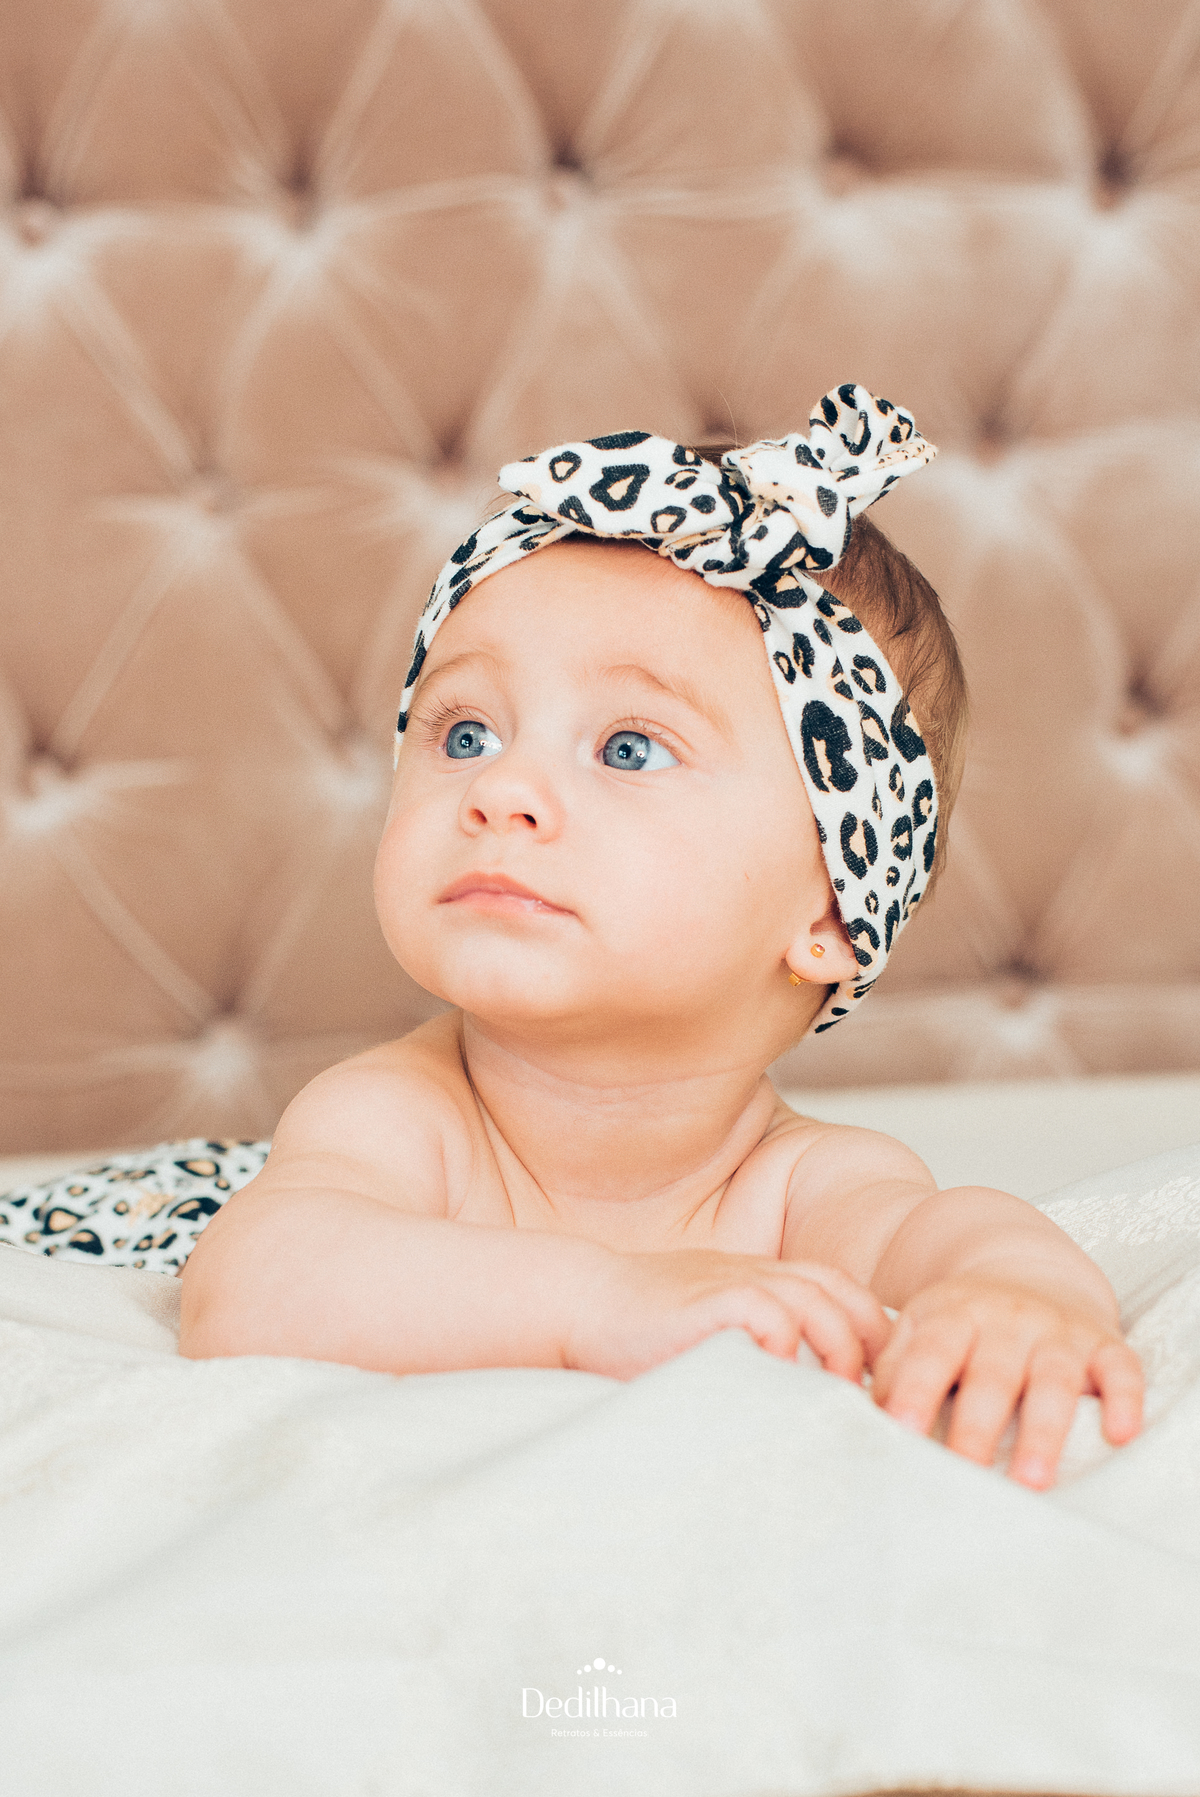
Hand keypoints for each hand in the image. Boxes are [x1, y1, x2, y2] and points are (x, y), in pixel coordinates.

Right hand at [565, 1247, 890, 1382]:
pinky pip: (770, 1316)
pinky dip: (787, 1349)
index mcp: (764, 1277)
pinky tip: (784, 1385)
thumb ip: (756, 1348)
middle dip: (868, 1347)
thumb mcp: (714, 1325)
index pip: (843, 1292)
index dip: (870, 1333)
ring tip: (837, 1400)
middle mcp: (759, 1273)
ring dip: (837, 1352)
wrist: (582, 1300)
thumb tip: (800, 1408)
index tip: (880, 1382)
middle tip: (871, 1400)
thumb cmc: (644, 1327)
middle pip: (843, 1295)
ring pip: (817, 1304)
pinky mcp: (709, 1301)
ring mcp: (734, 1282)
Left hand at [869, 1275, 1143, 1488]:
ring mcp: (1057, 1330)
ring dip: (1043, 1430)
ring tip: (1032, 1481)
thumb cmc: (964, 1321)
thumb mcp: (920, 1328)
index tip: (899, 1433)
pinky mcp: (1103, 1343)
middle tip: (966, 1477)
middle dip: (978, 1427)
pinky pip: (1120, 1368)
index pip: (931, 1354)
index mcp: (953, 1314)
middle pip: (991, 1375)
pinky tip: (1120, 1434)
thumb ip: (890, 1369)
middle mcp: (1007, 1319)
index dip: (915, 1391)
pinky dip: (1124, 1399)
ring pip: (1053, 1378)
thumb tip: (852, 1417)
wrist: (1029, 1271)